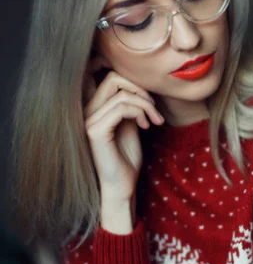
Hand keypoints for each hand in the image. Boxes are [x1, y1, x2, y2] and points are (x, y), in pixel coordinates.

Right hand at [83, 69, 163, 201]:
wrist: (122, 185)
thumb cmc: (126, 158)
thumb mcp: (130, 124)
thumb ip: (128, 105)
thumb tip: (138, 85)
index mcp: (93, 108)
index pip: (109, 78)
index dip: (132, 82)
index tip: (150, 102)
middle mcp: (86, 112)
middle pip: (113, 78)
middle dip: (140, 89)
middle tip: (154, 108)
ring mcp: (88, 121)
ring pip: (122, 94)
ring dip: (146, 105)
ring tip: (155, 121)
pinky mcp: (95, 131)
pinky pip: (121, 108)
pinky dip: (140, 113)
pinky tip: (147, 127)